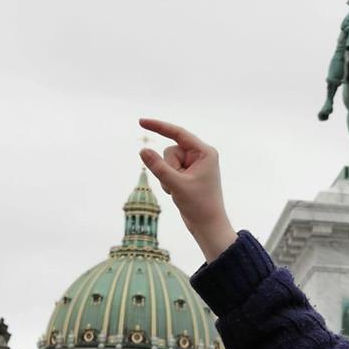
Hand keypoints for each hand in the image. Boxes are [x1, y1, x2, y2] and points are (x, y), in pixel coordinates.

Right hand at [138, 118, 236, 261]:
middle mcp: (200, 155)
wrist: (208, 226)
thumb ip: (158, 167)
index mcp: (205, 153)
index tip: (141, 122)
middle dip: (168, 168)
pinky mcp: (187, 174)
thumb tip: (143, 151)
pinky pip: (168, 170)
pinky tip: (177, 193)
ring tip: (179, 191)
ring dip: (167, 177)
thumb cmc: (199, 206)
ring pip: (166, 161)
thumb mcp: (176, 185)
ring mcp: (193, 165)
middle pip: (170, 151)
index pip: (178, 133)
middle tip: (179, 185)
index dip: (159, 127)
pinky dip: (168, 182)